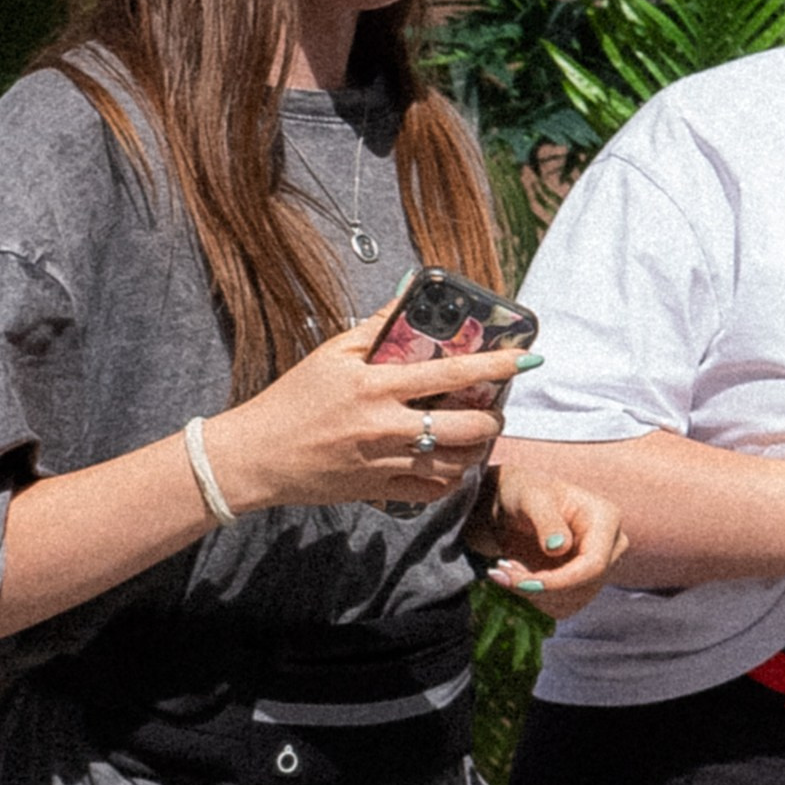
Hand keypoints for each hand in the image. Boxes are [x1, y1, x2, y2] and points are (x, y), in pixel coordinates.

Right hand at [201, 335, 518, 517]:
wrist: (257, 456)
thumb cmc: (292, 400)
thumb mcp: (331, 354)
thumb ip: (376, 326)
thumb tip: (409, 293)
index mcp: (376, 386)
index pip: (450, 374)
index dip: (495, 365)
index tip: (526, 359)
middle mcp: (385, 427)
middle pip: (465, 429)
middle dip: (493, 419)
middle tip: (495, 409)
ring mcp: (383, 463)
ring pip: (454, 464)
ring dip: (477, 451)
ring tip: (479, 437)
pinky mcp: (378, 491)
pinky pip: (431, 491)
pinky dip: (450, 478)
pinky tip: (450, 464)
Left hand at [476, 458, 627, 619]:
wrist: (513, 505)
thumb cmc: (523, 491)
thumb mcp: (531, 498)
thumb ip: (546, 520)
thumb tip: (560, 547)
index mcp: (606, 520)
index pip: (594, 565)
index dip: (560, 581)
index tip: (522, 583)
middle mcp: (611, 547)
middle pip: (582, 587)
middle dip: (538, 586)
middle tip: (501, 571)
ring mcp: (599, 568)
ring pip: (570, 602)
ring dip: (531, 593)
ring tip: (507, 567)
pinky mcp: (582, 585)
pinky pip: (560, 607)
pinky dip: (533, 598)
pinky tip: (518, 576)